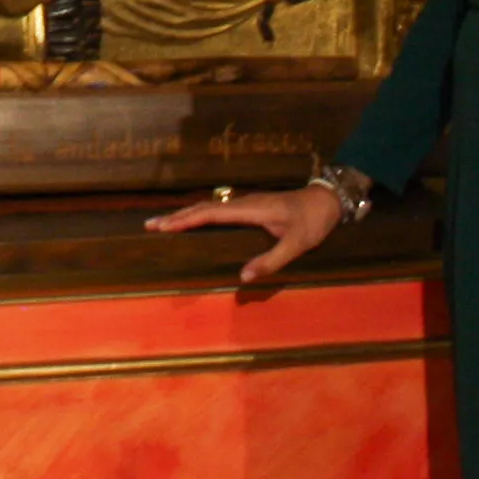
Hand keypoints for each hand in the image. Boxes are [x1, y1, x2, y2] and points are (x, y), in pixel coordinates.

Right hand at [146, 184, 339, 284]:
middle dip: (176, 217)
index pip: (211, 213)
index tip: (165, 226)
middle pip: (203, 208)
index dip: (187, 220)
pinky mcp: (251, 207)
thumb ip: (271, 260)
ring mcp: (247, 203)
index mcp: (251, 210)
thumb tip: (242, 277)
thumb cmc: (313, 222)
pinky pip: (218, 210)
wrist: (327, 200)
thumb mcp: (297, 244)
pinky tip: (193, 221)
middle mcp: (244, 203)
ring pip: (209, 207)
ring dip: (185, 215)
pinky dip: (199, 215)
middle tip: (150, 225)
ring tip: (163, 223)